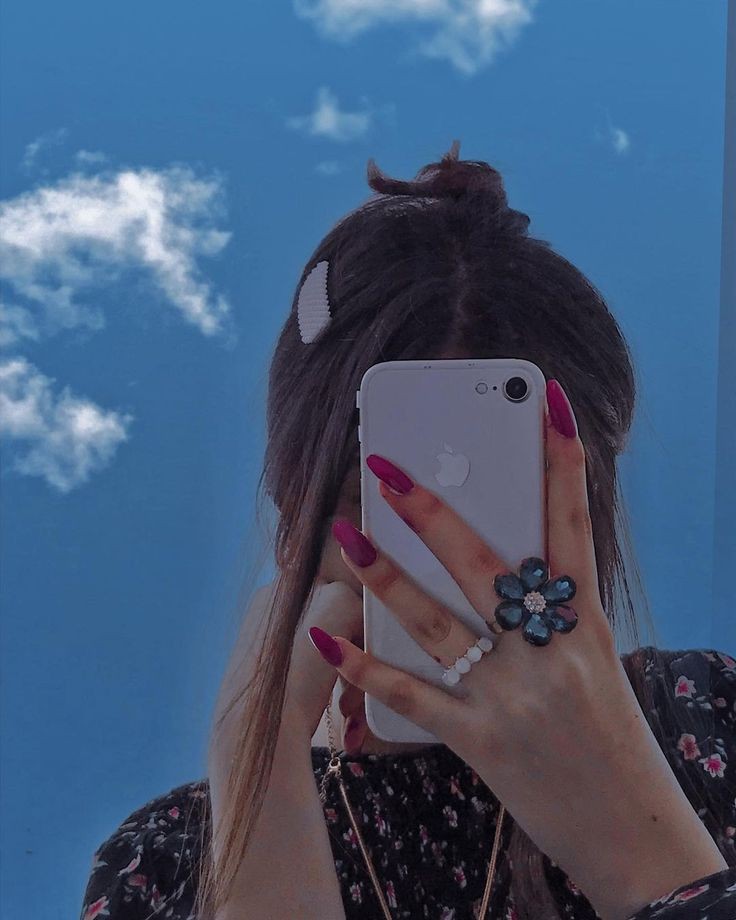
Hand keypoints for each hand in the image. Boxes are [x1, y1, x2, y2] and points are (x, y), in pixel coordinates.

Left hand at [307, 378, 725, 918]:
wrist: (631, 832)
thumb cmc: (612, 740)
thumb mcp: (594, 664)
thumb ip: (553, 615)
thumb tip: (503, 567)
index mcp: (586, 625)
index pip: (575, 527)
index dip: (564, 462)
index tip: (552, 405)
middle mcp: (550, 652)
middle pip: (484, 564)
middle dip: (432, 511)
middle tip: (385, 467)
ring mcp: (512, 696)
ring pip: (436, 621)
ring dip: (384, 576)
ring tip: (344, 535)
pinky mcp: (480, 740)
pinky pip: (413, 696)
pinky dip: (366, 669)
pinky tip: (327, 642)